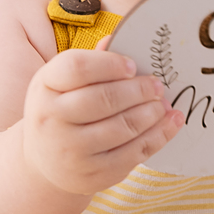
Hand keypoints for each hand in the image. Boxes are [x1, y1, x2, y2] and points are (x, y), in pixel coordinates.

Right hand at [21, 38, 183, 195]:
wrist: (43, 164)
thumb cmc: (60, 112)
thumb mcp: (61, 84)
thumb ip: (89, 62)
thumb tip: (115, 39)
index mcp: (44, 87)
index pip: (76, 68)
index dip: (109, 64)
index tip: (132, 65)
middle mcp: (51, 120)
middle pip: (103, 99)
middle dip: (138, 90)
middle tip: (157, 84)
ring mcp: (71, 151)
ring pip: (122, 127)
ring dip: (151, 112)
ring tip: (162, 103)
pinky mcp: (93, 175)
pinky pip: (133, 153)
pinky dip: (158, 136)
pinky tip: (170, 122)